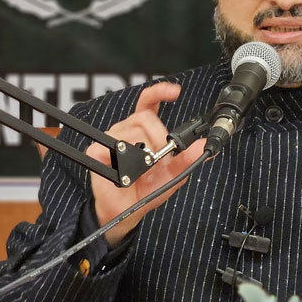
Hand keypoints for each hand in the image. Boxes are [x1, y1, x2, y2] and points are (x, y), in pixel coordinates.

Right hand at [86, 81, 205, 247]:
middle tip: (159, 157)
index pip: (148, 104)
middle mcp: (126, 131)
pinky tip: (129, 169)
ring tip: (144, 168)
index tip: (174, 91)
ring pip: (133, 130)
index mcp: (142, 131)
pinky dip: (125, 158)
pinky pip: (114, 144)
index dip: (159, 92)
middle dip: (158, 136)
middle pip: (144, 117)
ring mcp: (110, 140)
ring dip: (144, 150)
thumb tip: (204, 146)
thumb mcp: (172, 174)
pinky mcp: (97, 151)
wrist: (127, 210)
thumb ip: (187, 158)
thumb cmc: (145, 190)